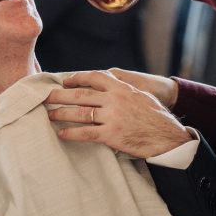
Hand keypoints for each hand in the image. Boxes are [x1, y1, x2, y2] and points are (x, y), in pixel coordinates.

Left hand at [45, 70, 189, 158]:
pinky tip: (61, 133)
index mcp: (122, 88)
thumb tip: (110, 85)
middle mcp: (115, 99)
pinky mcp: (111, 134)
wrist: (168, 137)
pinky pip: (86, 133)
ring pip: (80, 113)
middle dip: (61, 95)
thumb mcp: (142, 95)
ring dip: (62, 113)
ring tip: (50, 114)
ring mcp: (112, 117)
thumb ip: (124, 90)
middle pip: (81, 94)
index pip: (94, 77)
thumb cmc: (157, 118)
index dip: (77, 78)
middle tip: (46, 97)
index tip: (65, 82)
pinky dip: (71, 133)